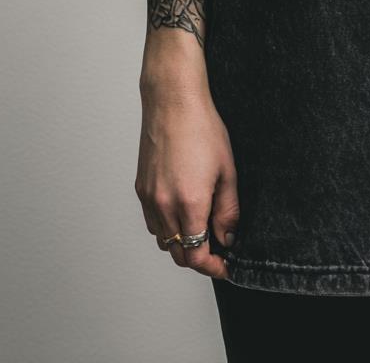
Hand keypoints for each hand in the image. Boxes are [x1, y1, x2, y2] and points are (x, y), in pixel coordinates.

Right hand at [135, 78, 239, 279]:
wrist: (173, 102)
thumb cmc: (202, 129)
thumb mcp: (227, 170)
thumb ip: (228, 210)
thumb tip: (228, 237)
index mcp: (189, 203)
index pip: (196, 255)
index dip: (212, 267)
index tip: (225, 266)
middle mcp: (164, 206)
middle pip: (178, 254)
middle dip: (199, 258)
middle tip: (218, 251)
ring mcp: (149, 198)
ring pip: (163, 240)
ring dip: (182, 244)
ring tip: (202, 229)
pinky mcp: (140, 189)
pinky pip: (152, 222)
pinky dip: (167, 228)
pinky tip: (182, 213)